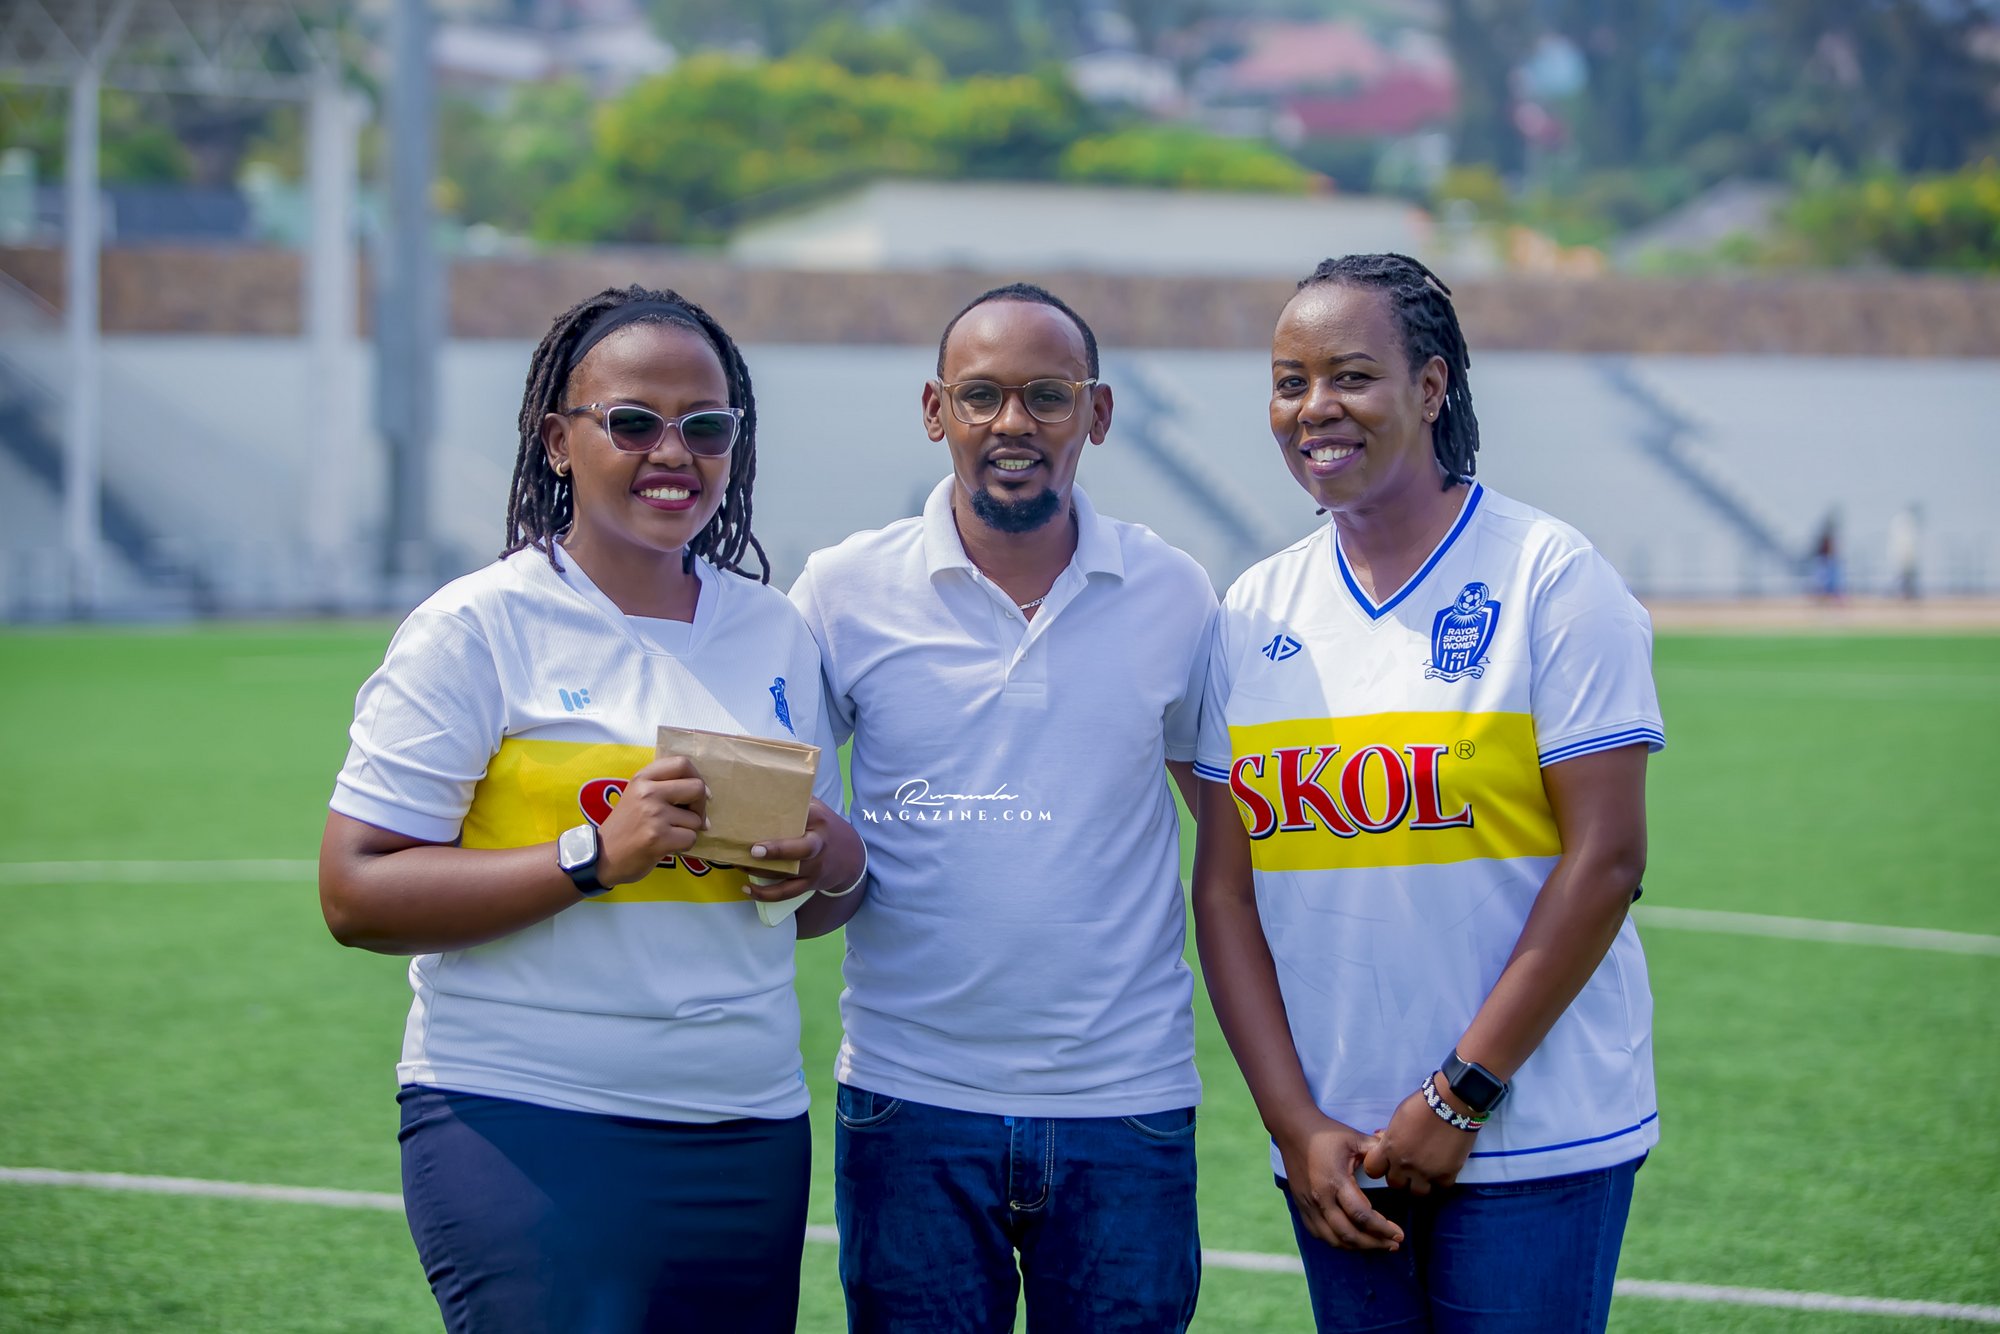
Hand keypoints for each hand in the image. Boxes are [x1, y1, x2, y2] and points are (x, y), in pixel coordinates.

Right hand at [595, 755, 708, 885]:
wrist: (602, 857)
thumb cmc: (625, 827)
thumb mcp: (637, 796)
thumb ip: (663, 786)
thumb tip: (705, 792)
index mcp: (642, 778)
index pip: (682, 763)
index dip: (697, 777)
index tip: (698, 793)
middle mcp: (648, 792)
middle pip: (697, 788)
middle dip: (700, 806)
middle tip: (692, 818)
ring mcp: (654, 815)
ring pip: (696, 819)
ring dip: (689, 830)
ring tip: (670, 834)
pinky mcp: (658, 838)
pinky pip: (690, 838)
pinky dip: (685, 845)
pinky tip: (669, 846)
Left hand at [742, 798, 859, 903]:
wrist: (851, 858)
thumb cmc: (825, 828)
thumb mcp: (818, 809)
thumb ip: (797, 800)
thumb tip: (766, 783)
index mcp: (819, 821)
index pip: (804, 815)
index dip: (788, 816)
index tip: (765, 814)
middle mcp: (818, 845)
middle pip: (801, 850)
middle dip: (778, 851)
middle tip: (753, 851)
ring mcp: (814, 867)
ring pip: (788, 874)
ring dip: (761, 871)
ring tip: (738, 863)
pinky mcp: (808, 884)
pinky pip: (786, 893)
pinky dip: (765, 894)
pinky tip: (747, 888)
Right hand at [1274, 1112, 1404, 1251]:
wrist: (1293, 1130)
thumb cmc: (1326, 1133)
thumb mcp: (1355, 1138)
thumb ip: (1377, 1151)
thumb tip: (1398, 1161)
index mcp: (1336, 1181)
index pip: (1362, 1216)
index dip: (1383, 1229)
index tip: (1399, 1235)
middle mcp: (1321, 1198)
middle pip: (1349, 1234)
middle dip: (1374, 1243)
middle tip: (1394, 1245)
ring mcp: (1308, 1205)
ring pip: (1333, 1239)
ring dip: (1357, 1247)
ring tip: (1376, 1244)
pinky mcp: (1301, 1207)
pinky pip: (1319, 1234)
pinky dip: (1337, 1241)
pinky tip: (1351, 1240)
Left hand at [1361, 1083, 1477, 1194]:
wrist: (1451, 1103)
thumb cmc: (1422, 1105)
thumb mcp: (1398, 1118)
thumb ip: (1391, 1136)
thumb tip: (1386, 1142)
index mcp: (1390, 1148)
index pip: (1372, 1170)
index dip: (1379, 1167)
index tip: (1386, 1163)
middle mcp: (1405, 1164)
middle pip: (1395, 1184)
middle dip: (1400, 1176)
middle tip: (1408, 1166)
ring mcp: (1426, 1171)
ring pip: (1418, 1192)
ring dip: (1420, 1183)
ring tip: (1425, 1172)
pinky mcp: (1447, 1174)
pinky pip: (1441, 1186)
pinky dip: (1442, 1179)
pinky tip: (1443, 1168)